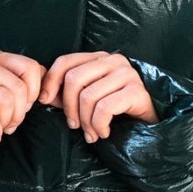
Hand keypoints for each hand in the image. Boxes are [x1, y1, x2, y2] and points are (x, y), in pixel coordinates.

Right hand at [0, 50, 46, 144]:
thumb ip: (20, 83)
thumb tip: (47, 92)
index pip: (30, 68)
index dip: (34, 93)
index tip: (26, 107)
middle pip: (19, 89)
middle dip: (20, 114)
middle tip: (11, 124)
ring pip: (6, 101)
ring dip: (8, 122)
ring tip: (2, 129)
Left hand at [37, 51, 159, 141]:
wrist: (149, 123)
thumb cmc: (117, 111)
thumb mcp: (89, 99)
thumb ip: (67, 95)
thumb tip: (43, 95)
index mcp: (99, 58)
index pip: (66, 61)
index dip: (50, 81)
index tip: (43, 101)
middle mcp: (114, 60)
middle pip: (74, 79)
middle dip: (69, 108)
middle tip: (75, 126)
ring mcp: (127, 74)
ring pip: (88, 97)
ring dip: (86, 122)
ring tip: (92, 133)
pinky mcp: (137, 91)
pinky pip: (104, 108)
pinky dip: (99, 125)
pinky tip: (104, 132)